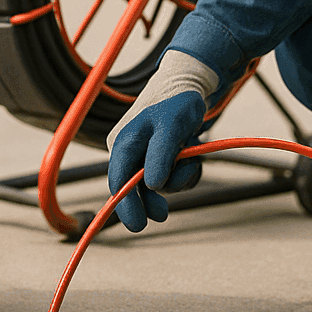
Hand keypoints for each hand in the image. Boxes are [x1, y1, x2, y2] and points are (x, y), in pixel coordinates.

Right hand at [106, 50, 218, 231]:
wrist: (191, 86)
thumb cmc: (177, 102)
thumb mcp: (171, 126)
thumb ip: (160, 155)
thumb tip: (150, 185)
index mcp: (124, 142)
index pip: (118, 180)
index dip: (125, 204)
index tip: (137, 224)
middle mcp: (130, 150)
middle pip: (134, 187)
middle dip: (152, 198)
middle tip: (162, 215)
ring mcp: (145, 155)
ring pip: (157, 184)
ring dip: (178, 178)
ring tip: (192, 158)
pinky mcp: (159, 157)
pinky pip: (170, 176)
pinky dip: (184, 171)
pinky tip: (193, 158)